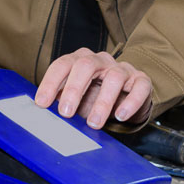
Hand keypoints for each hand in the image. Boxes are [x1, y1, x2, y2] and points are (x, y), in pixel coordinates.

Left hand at [34, 48, 152, 129]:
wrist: (128, 96)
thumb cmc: (96, 95)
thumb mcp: (77, 96)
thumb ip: (61, 99)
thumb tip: (41, 110)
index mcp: (80, 60)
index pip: (63, 64)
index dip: (51, 82)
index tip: (42, 103)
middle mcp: (101, 60)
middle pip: (86, 65)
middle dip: (73, 89)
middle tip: (65, 112)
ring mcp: (122, 69)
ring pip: (114, 78)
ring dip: (102, 102)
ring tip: (94, 123)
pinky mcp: (141, 80)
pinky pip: (139, 87)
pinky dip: (130, 102)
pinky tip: (121, 116)